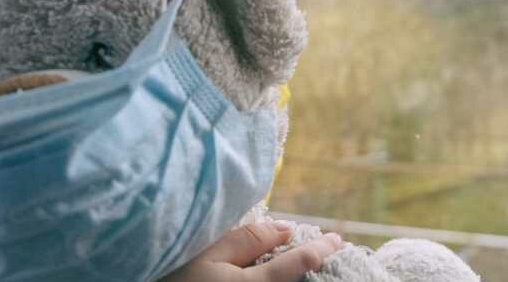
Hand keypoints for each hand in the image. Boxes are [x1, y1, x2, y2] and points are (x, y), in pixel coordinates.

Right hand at [162, 221, 343, 281]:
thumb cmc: (170, 276)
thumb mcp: (203, 253)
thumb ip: (247, 240)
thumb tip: (287, 230)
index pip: (299, 264)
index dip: (323, 249)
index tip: (337, 240)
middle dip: (320, 270)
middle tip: (334, 256)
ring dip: (304, 281)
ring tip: (312, 268)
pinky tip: (287, 278)